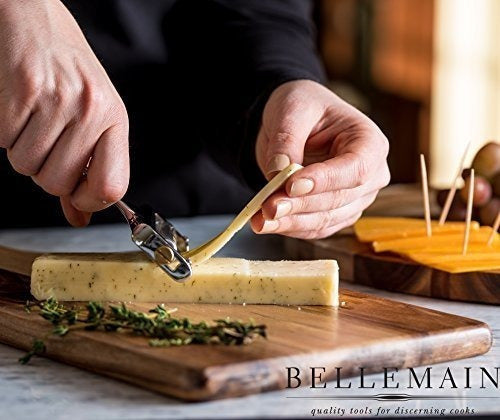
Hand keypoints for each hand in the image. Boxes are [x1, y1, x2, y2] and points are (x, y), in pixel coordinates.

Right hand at [0, 0, 128, 225]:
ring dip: (23, 152)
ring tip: (34, 121)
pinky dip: (5, 134)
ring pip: (27, 167)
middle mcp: (92, 110)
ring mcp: (58, 99)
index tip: (77, 195)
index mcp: (115, 120)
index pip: (112, 187)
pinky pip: (4, 142)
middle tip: (48, 142)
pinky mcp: (22, 89)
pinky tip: (18, 109)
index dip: (89, 201)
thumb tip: (78, 217)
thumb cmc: (69, 71)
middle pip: (57, 183)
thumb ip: (89, 169)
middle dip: (45, 172)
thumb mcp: (94, 117)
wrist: (36, 18)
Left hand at [252, 80, 389, 238]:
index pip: (356, 169)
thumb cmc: (303, 107)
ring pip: (324, 219)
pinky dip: (288, 228)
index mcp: (370, 143)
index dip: (325, 180)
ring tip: (259, 219)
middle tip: (267, 206)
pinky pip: (314, 228)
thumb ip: (287, 140)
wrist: (295, 123)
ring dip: (290, 222)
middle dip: (299, 205)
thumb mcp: (292, 109)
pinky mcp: (334, 215)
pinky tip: (264, 224)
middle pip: (338, 199)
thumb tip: (278, 173)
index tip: (292, 185)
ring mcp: (354, 199)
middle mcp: (370, 176)